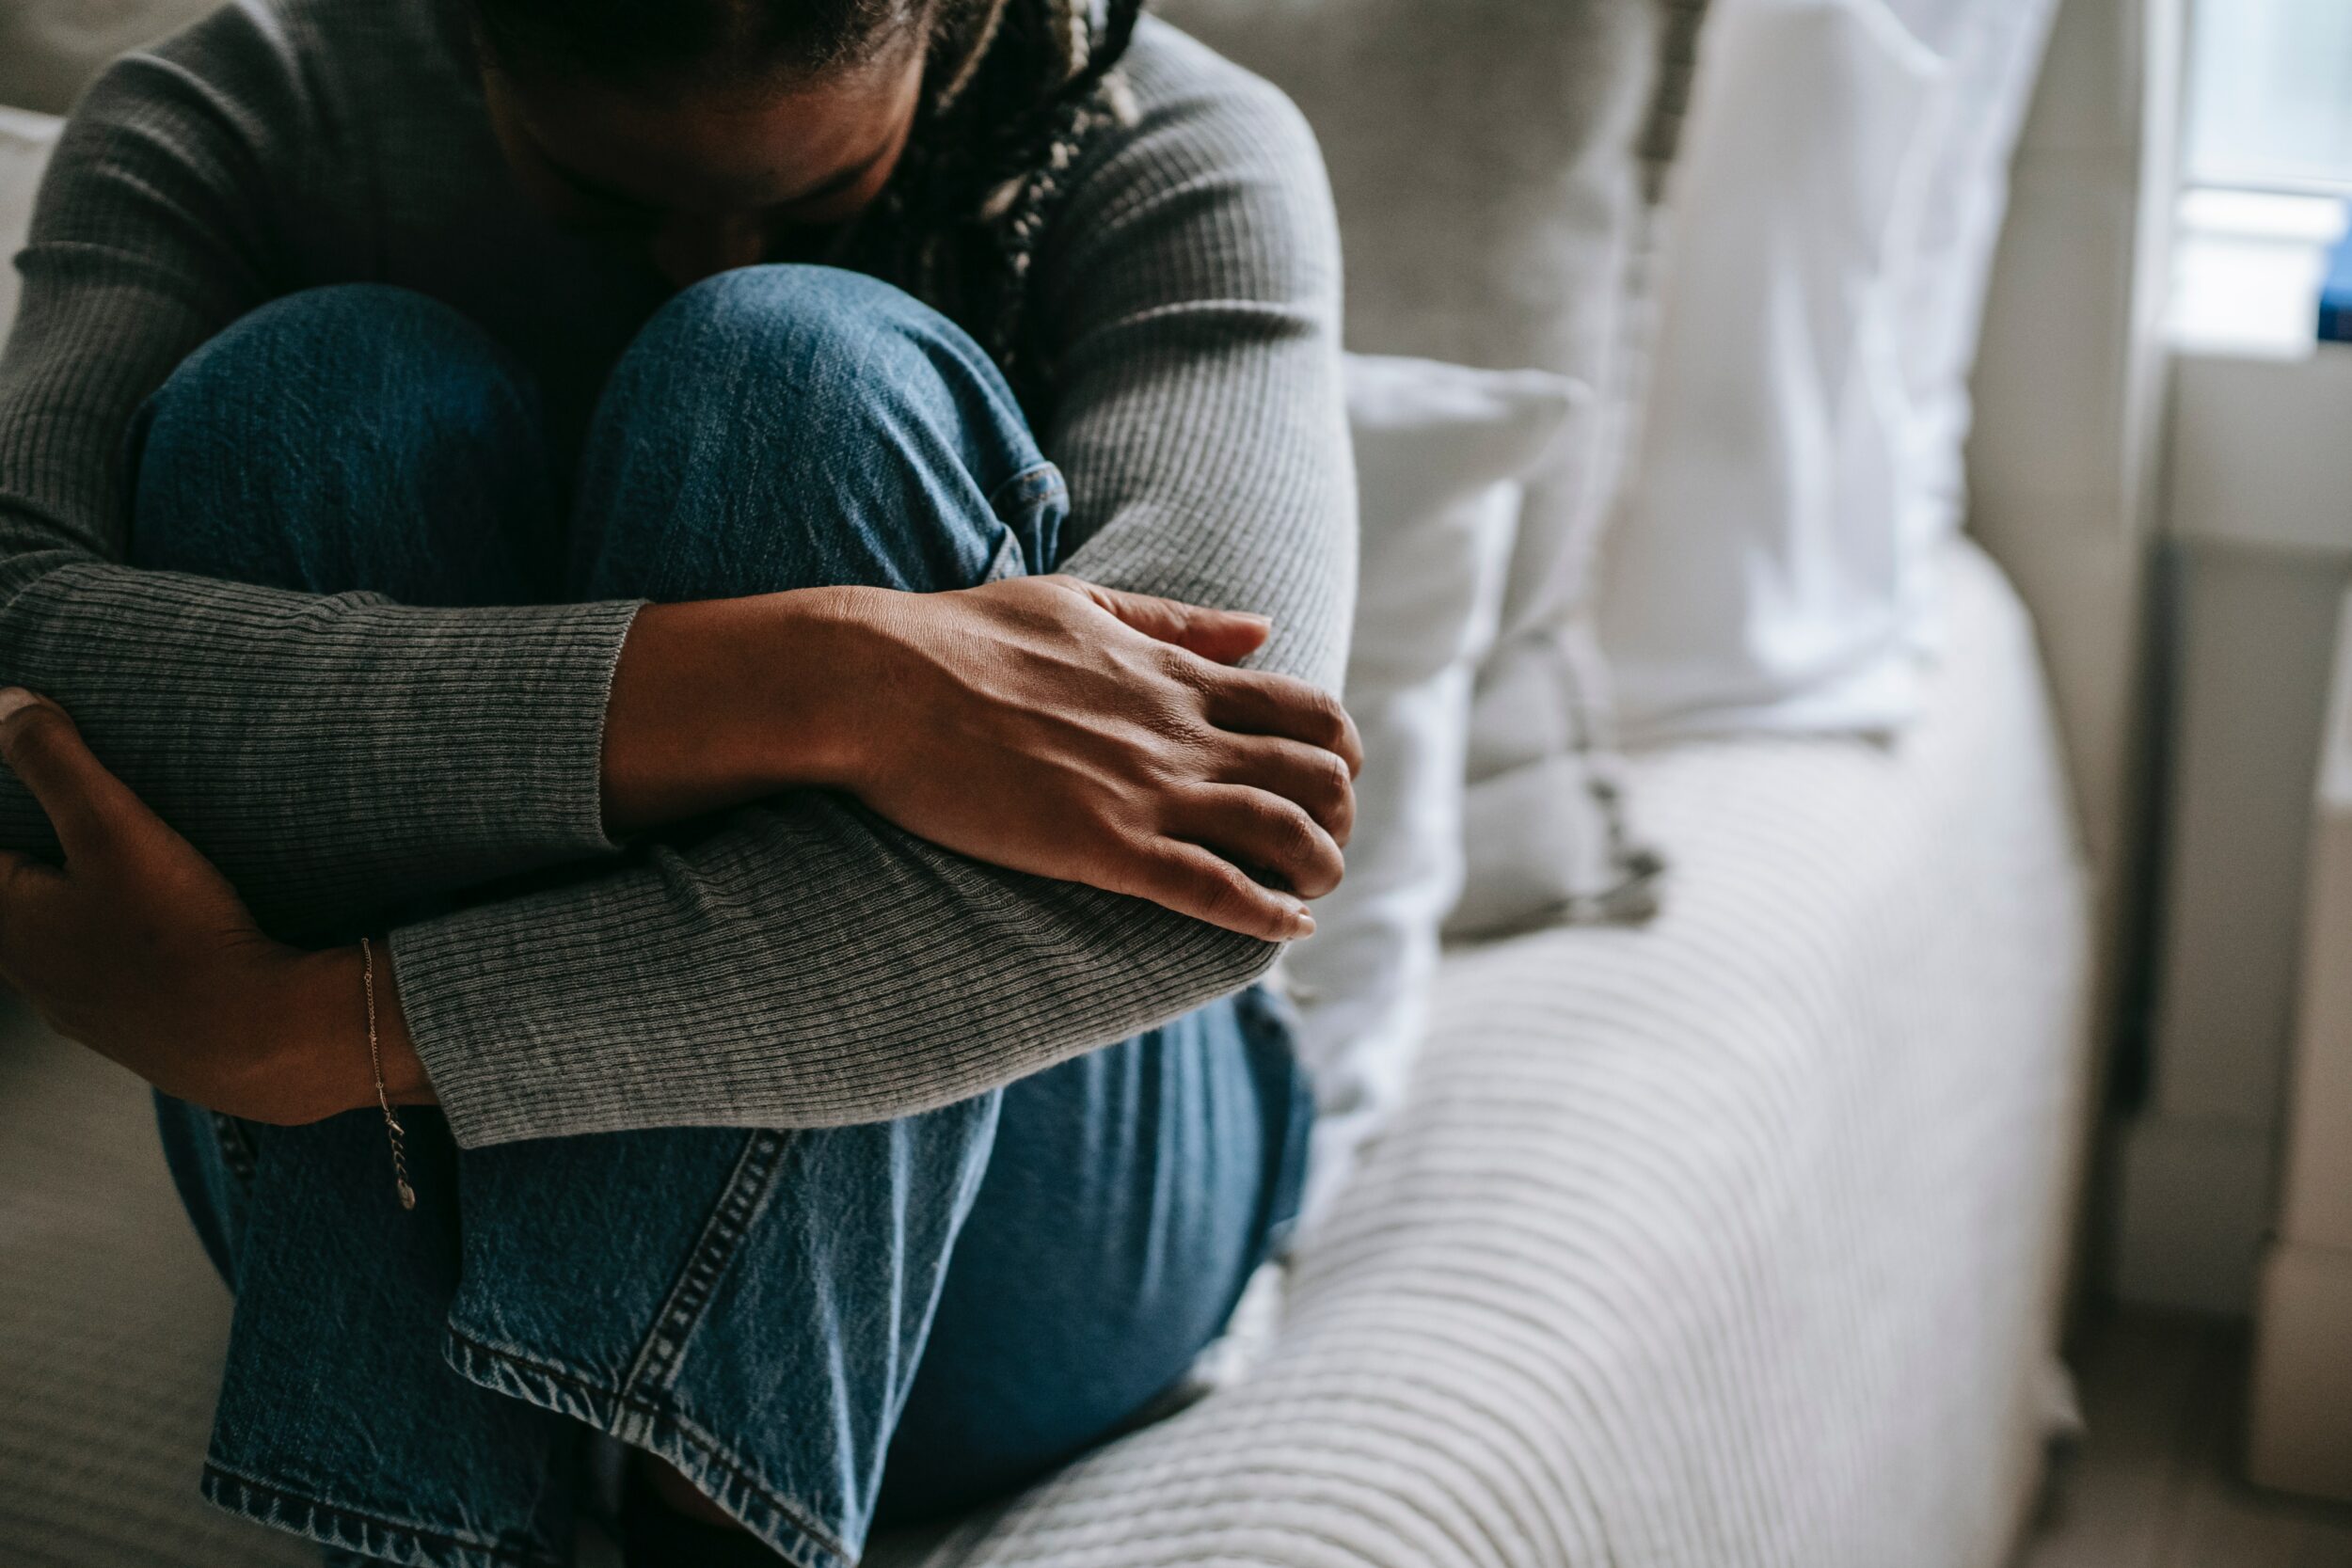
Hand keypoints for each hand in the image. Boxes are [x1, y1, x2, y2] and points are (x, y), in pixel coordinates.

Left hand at [0, 689, 393, 1123]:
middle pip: (10, 906)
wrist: (253, 1040)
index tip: (21, 793)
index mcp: (6, 920)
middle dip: (29, 868)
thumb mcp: (114, 828)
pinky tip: (154, 940)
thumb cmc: (176, 935)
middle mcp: (28, 973)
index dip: (5, 819)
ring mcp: (78, 1010)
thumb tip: (7, 704)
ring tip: (110, 881)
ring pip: (52, 950)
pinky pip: (102, 982)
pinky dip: (112, 952)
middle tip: (64, 833)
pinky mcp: (129, 1035)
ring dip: (69, 914)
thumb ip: (54, 761)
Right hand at [820, 576, 1361, 941]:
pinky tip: (1286, 929)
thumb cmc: (964, 636)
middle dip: (1340, 816)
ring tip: (1314, 893)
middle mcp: (1181, 732)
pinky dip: (1264, 914)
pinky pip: (1212, 888)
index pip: (1308, 711)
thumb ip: (1177, 623)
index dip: (1339, 753)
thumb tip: (1262, 629)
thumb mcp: (1083, 603)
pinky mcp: (1103, 847)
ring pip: (1283, 834)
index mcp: (1177, 675)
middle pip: (1317, 776)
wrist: (880, 682)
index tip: (1332, 780)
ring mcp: (1146, 790)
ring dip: (1318, 869)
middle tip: (1324, 845)